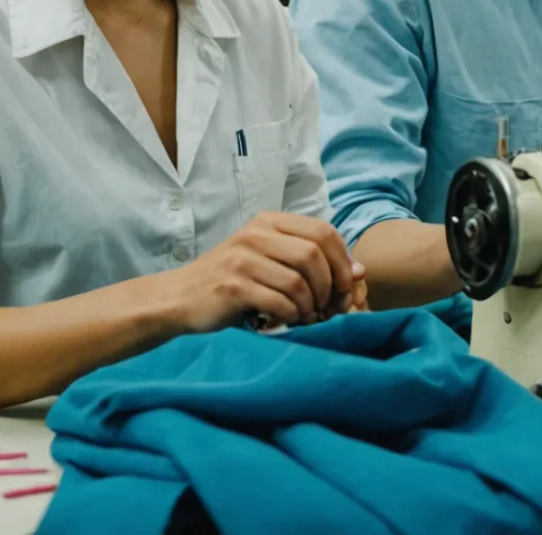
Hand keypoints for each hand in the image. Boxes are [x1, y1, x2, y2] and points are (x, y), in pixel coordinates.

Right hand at [162, 212, 362, 333]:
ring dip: (311, 305)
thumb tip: (360, 272)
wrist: (181, 298)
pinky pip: (279, 301)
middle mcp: (255, 234)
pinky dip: (291, 315)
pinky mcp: (232, 285)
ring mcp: (242, 258)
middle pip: (314, 254)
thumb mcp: (269, 260)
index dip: (342, 260)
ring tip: (307, 317)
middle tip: (328, 308)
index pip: (323, 231)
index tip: (345, 286)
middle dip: (330, 286)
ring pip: (299, 281)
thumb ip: (310, 261)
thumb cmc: (233, 281)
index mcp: (268, 222)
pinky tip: (287, 320)